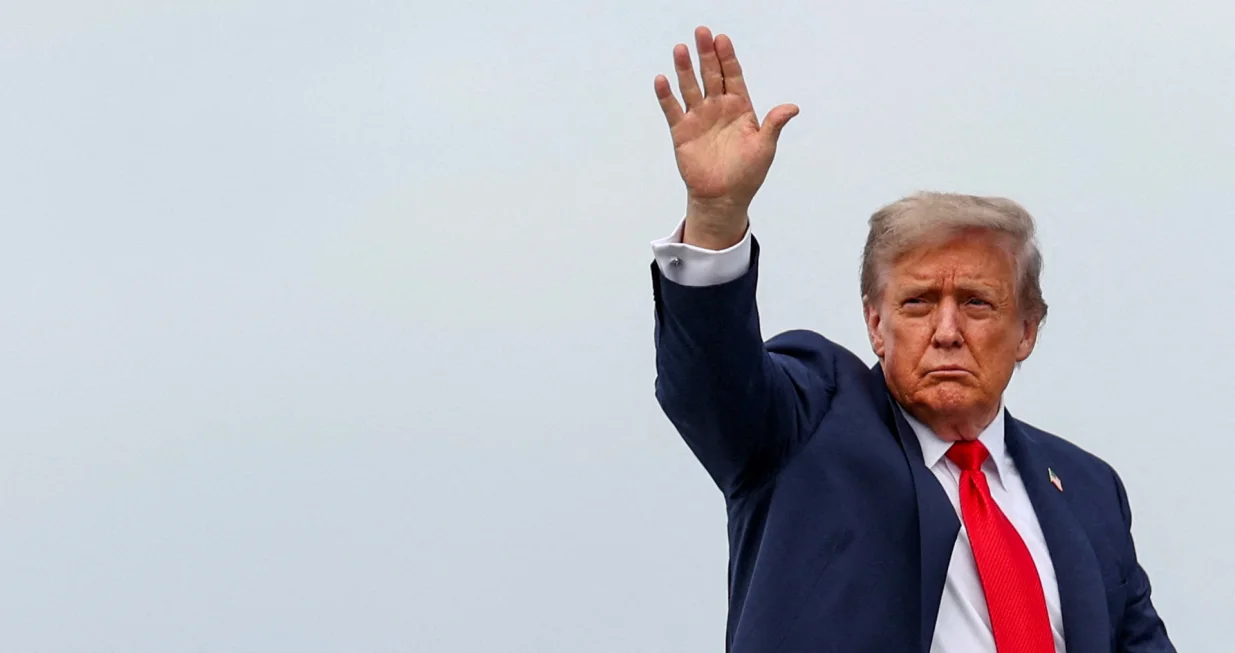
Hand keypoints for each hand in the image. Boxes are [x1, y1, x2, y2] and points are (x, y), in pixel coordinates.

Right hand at [655, 26, 798, 248]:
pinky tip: (662, 79)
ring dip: (685, 69)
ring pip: (690, 87)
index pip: (732, 76)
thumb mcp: (765, 147)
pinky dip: (666, 95)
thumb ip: (774, 124)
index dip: (727, 57)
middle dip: (706, 54)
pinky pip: (673, 110)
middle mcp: (718, 108)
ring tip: (680, 49)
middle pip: (711, 75)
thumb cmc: (747, 173)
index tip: (722, 39)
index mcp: (739, 107)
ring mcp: (699, 118)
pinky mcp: (682, 132)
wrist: (723, 197)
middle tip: (701, 32)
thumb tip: (792, 108)